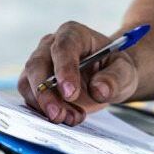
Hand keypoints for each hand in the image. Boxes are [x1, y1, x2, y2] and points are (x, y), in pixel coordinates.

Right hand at [18, 21, 138, 125]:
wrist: (107, 78)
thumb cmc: (114, 69)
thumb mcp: (125, 72)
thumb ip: (115, 78)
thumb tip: (99, 89)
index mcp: (74, 34)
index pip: (63, 47)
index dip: (64, 70)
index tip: (70, 93)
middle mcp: (50, 46)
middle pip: (37, 65)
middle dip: (45, 94)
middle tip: (57, 115)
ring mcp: (39, 64)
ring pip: (28, 83)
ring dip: (44, 106)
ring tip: (70, 119)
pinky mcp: (34, 83)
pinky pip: (30, 97)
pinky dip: (43, 111)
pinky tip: (65, 117)